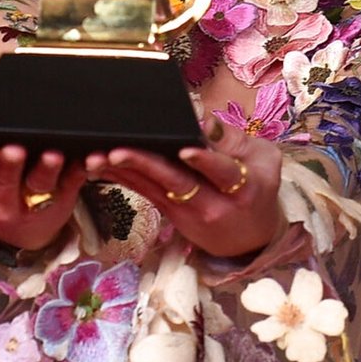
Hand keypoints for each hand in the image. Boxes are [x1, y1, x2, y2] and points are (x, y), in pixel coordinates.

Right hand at [0, 122, 85, 249]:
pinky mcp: (59, 200)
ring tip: (52, 155)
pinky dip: (77, 169)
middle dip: (9, 165)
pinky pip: (70, 185)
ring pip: (38, 185)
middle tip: (14, 149)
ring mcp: (29, 204)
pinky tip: (81, 158)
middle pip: (2, 182)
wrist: (21, 224)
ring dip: (46, 168)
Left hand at [84, 122, 284, 256]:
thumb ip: (235, 140)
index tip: (186, 150)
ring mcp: (188, 211)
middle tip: (116, 151)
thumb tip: (205, 122)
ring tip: (96, 158)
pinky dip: (122, 179)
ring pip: (152, 188)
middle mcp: (211, 202)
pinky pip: (144, 193)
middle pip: (176, 182)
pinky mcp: (171, 214)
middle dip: (144, 164)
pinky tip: (100, 167)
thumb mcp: (265, 161)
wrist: (252, 239)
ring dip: (122, 173)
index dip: (204, 161)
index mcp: (241, 186)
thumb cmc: (259, 189)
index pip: (222, 172)